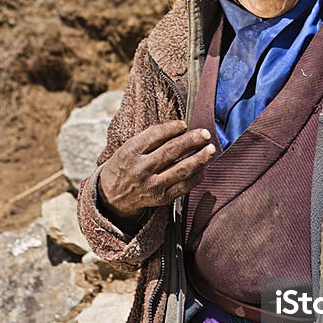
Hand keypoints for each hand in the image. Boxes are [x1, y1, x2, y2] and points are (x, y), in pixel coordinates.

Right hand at [98, 120, 215, 225]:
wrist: (112, 197)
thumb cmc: (125, 166)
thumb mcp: (128, 148)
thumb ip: (150, 139)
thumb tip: (181, 128)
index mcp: (130, 152)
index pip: (154, 135)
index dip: (172, 128)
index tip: (184, 124)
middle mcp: (141, 169)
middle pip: (171, 151)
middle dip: (191, 141)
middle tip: (205, 134)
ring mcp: (152, 185)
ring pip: (181, 170)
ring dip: (199, 159)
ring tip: (210, 149)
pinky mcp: (162, 198)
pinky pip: (185, 187)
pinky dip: (197, 176)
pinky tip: (203, 167)